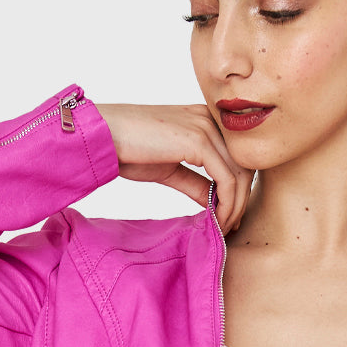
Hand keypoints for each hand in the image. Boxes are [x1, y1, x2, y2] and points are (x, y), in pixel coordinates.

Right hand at [96, 103, 253, 235]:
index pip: (235, 157)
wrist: (103, 136)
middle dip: (241, 201)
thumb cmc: (127, 149)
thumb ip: (195, 181)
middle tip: (230, 227)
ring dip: (235, 207)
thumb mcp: (169, 168)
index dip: (238, 189)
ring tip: (223, 228)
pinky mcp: (199, 141)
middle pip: (243, 165)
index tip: (230, 216)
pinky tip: (216, 220)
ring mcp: (206, 127)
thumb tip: (215, 201)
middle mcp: (209, 118)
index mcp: (204, 119)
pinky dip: (226, 205)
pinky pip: (226, 179)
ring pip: (239, 174)